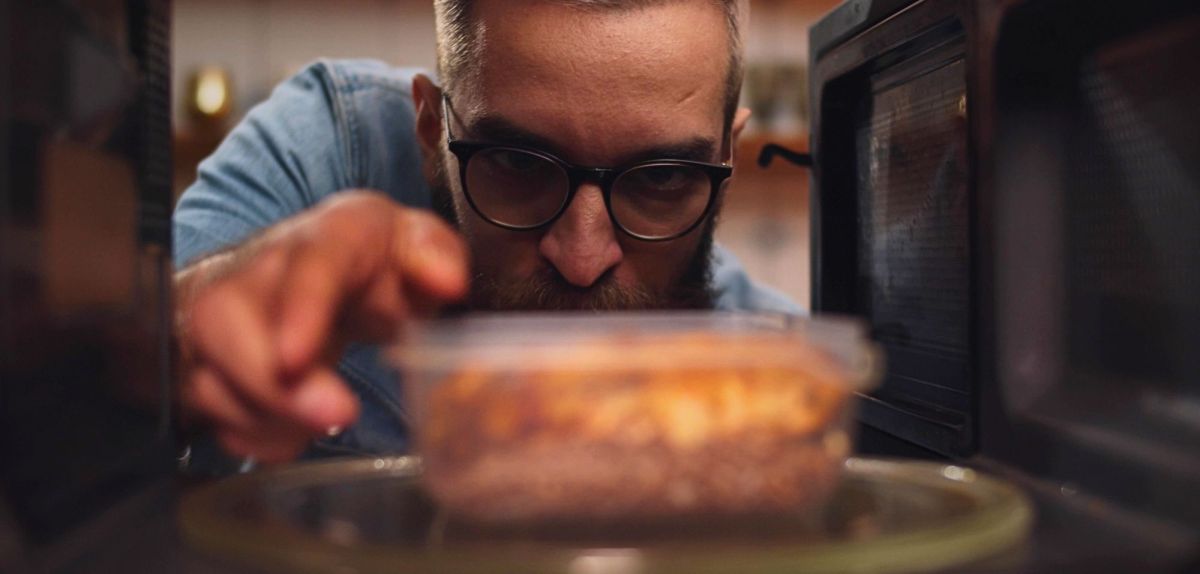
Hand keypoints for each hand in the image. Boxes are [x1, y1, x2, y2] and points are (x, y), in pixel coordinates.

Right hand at [176, 191, 467, 463]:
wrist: (299, 271)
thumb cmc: (361, 262)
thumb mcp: (410, 247)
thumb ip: (436, 255)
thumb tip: (448, 281)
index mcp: (325, 236)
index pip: (307, 261)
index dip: (299, 308)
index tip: (297, 357)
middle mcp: (254, 269)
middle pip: (226, 320)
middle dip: (271, 384)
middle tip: (334, 418)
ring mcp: (215, 317)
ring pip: (209, 377)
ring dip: (271, 418)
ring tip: (326, 418)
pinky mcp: (196, 362)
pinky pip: (206, 413)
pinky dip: (254, 434)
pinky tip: (289, 424)